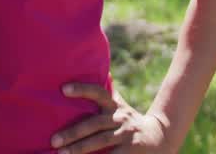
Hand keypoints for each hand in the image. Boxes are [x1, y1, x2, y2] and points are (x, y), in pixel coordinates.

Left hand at [50, 83, 169, 152]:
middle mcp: (120, 118)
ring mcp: (126, 135)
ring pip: (100, 141)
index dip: (82, 89)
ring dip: (80, 148)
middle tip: (54, 140)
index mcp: (115, 106)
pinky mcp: (131, 151)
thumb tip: (102, 70)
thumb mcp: (121, 107)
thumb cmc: (131, 122)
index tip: (63, 89)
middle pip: (94, 123)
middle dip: (73, 132)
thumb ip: (109, 94)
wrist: (160, 138)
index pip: (99, 93)